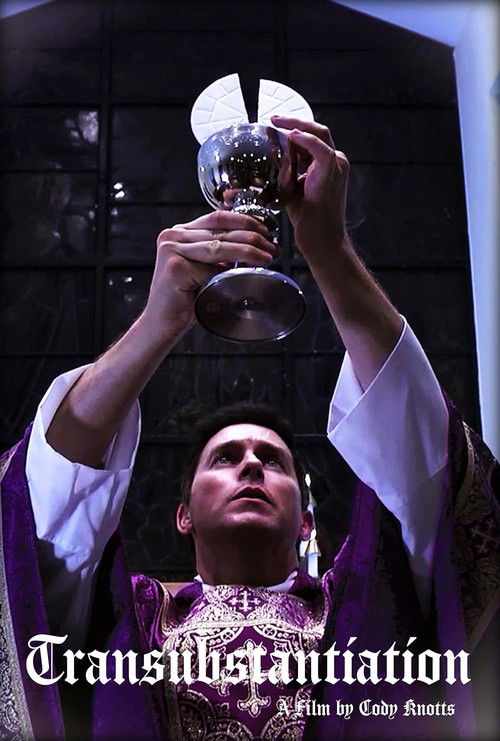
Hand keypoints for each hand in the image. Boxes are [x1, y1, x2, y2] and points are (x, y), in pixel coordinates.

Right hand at [143, 211, 275, 333]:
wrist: (163, 323)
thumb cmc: (186, 299)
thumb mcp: (205, 268)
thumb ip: (219, 254)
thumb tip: (254, 247)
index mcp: (181, 233)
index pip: (218, 218)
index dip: (244, 221)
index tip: (265, 231)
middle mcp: (173, 236)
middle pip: (220, 230)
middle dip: (252, 238)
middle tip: (272, 247)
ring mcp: (171, 249)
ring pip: (218, 247)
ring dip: (247, 251)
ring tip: (266, 257)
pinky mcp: (174, 267)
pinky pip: (210, 270)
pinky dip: (228, 275)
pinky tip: (242, 277)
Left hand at [271, 115, 348, 270]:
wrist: (322, 240)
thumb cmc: (308, 221)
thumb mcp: (292, 190)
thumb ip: (287, 173)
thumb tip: (268, 163)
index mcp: (326, 165)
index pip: (310, 138)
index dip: (292, 129)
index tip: (273, 127)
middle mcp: (335, 162)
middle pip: (316, 130)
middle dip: (293, 121)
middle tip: (272, 120)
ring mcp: (336, 166)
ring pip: (319, 134)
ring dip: (296, 126)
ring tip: (276, 124)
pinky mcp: (332, 173)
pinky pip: (320, 149)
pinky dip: (306, 140)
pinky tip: (291, 136)